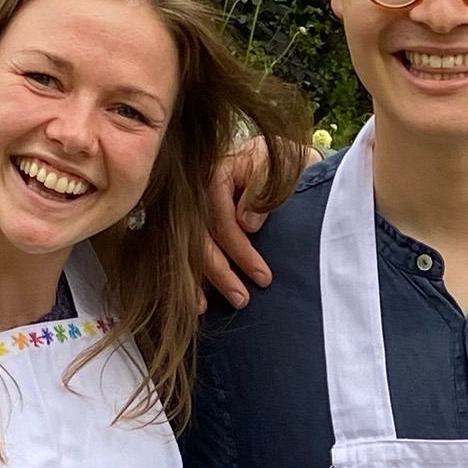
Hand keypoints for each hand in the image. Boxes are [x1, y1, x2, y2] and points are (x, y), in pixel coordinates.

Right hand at [196, 133, 285, 307]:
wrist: (281, 160)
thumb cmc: (285, 163)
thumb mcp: (284, 166)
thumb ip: (265, 188)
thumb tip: (247, 223)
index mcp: (217, 171)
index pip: (221, 217)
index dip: (241, 250)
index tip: (263, 277)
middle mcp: (196, 188)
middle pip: (200, 235)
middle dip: (219, 272)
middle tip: (242, 300)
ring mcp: (189, 205)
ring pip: (186, 245)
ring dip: (195, 279)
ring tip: (205, 308)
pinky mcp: (187, 222)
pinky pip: (181, 249)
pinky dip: (187, 274)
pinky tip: (194, 299)